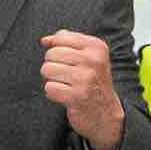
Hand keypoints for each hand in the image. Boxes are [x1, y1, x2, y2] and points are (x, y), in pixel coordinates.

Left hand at [40, 27, 119, 149]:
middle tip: (68, 75)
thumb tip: (45, 40)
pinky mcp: (76, 96)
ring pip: (47, 70)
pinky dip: (54, 93)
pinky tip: (66, 95)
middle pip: (51, 54)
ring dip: (52, 80)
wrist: (105, 111)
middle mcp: (93, 60)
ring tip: (67, 84)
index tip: (69, 60)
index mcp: (96, 47)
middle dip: (53, 66)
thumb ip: (65, 43)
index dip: (57, 49)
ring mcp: (85, 78)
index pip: (60, 38)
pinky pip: (49, 88)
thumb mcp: (87, 56)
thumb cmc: (92, 81)